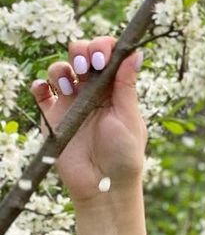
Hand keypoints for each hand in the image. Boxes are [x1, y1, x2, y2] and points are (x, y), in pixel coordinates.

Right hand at [30, 37, 147, 203]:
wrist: (103, 187)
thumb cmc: (124, 156)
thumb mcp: (129, 118)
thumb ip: (126, 86)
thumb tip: (135, 53)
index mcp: (115, 89)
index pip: (109, 55)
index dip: (104, 48)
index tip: (102, 59)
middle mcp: (93, 91)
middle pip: (81, 54)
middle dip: (81, 51)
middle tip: (86, 67)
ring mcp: (71, 102)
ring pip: (59, 69)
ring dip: (62, 68)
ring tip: (70, 85)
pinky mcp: (53, 116)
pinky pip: (40, 92)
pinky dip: (39, 85)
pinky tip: (47, 91)